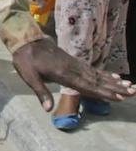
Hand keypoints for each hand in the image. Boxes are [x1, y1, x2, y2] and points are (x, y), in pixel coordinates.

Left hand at [12, 38, 135, 110]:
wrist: (26, 40)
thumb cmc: (25, 60)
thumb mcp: (29, 76)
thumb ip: (41, 92)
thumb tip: (48, 110)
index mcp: (63, 74)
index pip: (87, 86)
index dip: (103, 92)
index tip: (119, 97)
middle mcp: (73, 69)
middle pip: (97, 81)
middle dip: (115, 88)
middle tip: (133, 91)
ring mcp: (74, 64)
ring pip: (97, 75)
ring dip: (113, 81)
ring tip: (129, 86)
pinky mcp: (73, 61)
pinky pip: (92, 69)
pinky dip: (104, 74)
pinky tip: (114, 77)